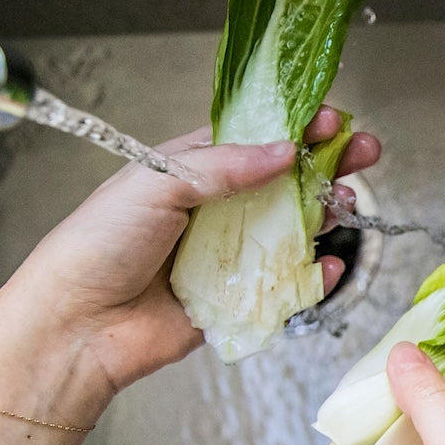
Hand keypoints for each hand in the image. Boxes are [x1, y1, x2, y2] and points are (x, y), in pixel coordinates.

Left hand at [0, 108, 379, 444]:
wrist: (78, 325)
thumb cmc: (98, 244)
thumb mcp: (156, 180)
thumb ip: (224, 165)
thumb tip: (284, 151)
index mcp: (190, 168)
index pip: (253, 137)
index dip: (296, 126)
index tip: (333, 119)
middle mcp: (215, 207)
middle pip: (285, 179)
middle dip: (327, 164)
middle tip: (366, 152)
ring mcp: (230, 253)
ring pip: (294, 228)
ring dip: (327, 214)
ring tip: (349, 205)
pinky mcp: (239, 298)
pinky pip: (289, 283)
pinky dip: (317, 275)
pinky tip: (332, 263)